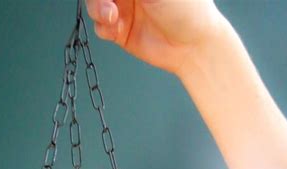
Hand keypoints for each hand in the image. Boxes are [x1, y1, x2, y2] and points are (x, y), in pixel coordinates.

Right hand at [85, 0, 222, 74]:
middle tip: (108, 5)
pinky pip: (100, 26)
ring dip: (97, 8)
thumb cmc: (185, 8)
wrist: (191, 46)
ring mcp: (124, 8)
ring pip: (95, 3)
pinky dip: (103, 27)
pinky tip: (115, 30)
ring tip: (111, 16)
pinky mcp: (120, 31)